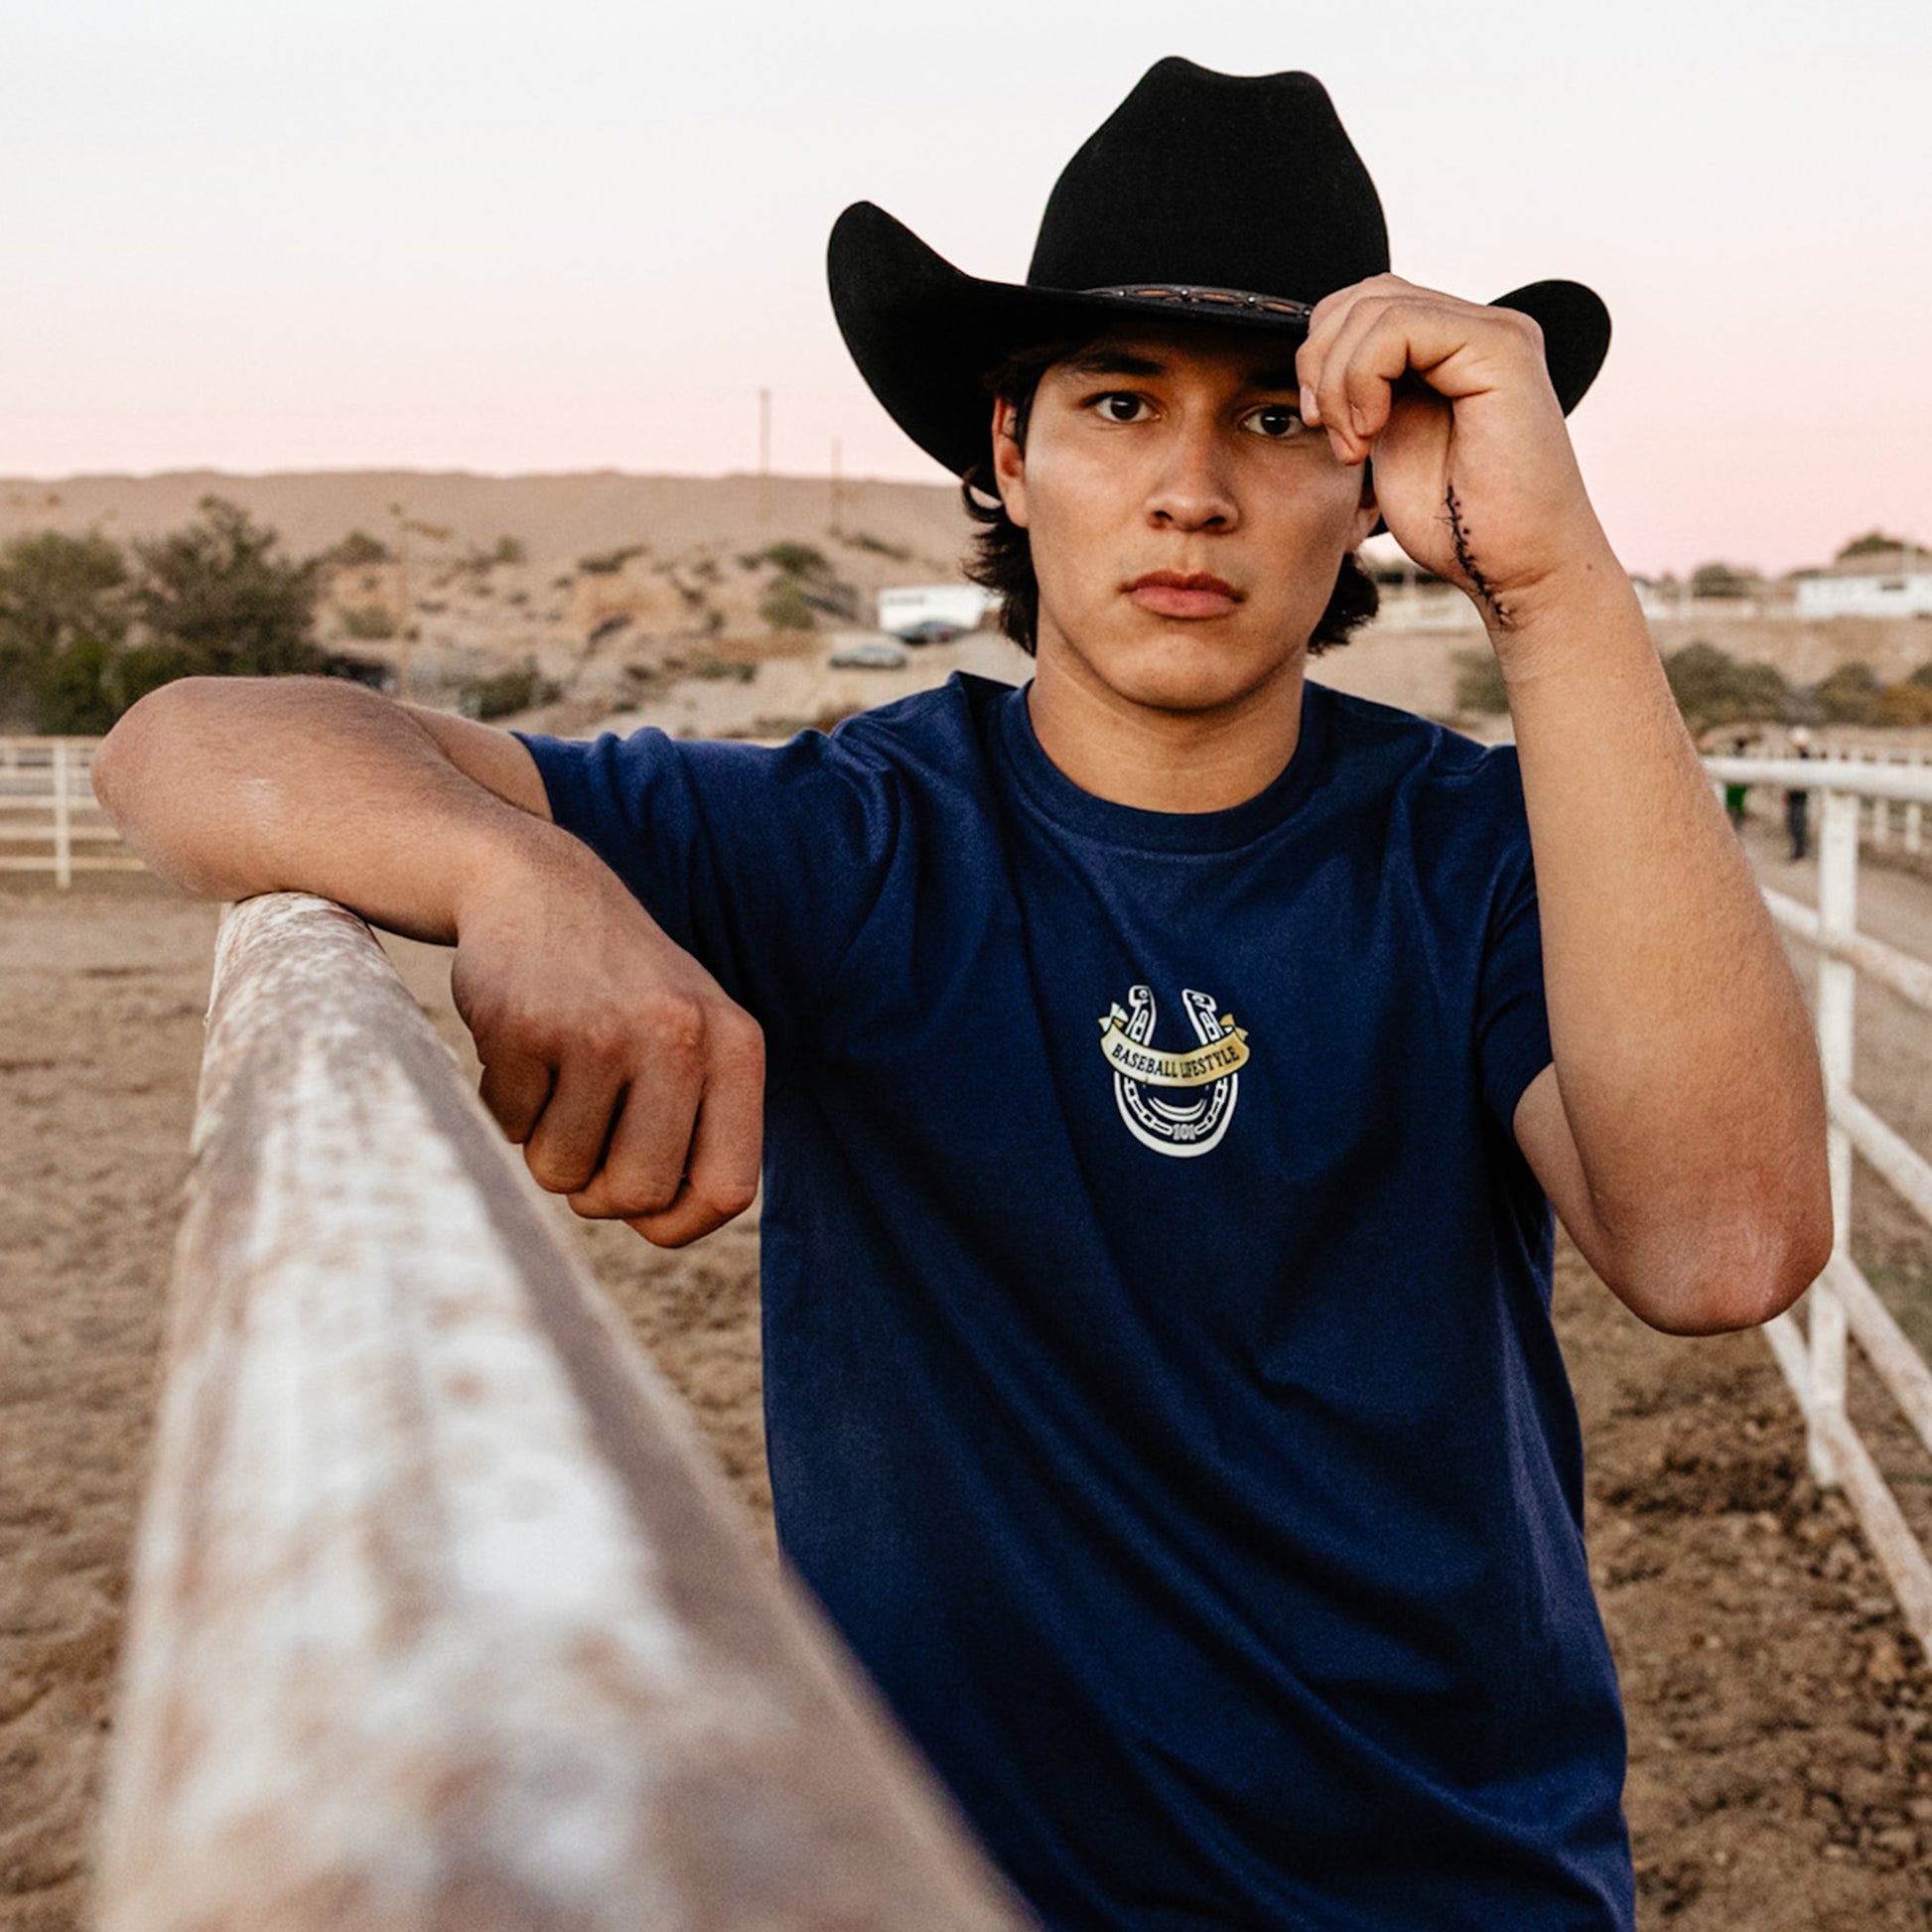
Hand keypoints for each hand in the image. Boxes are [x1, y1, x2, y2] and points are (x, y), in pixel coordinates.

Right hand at [449, 836, 763, 1247]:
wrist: (537, 887)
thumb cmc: (621, 989)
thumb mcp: (694, 1037)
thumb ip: (701, 1125)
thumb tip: (667, 1223)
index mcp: (735, 1047)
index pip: (730, 1189)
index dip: (681, 1225)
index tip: (648, 1217)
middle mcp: (678, 1035)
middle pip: (638, 1192)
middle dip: (601, 1193)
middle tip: (587, 1147)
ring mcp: (598, 1030)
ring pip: (564, 1172)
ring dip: (549, 1147)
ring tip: (557, 1083)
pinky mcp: (523, 1026)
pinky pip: (510, 1129)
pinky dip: (508, 1109)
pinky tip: (523, 1050)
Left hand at [1295, 275, 1612, 629]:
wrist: (1518, 567)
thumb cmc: (1456, 523)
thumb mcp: (1387, 441)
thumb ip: (1364, 390)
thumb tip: (1315, 356)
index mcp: (1450, 349)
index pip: (1363, 306)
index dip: (1321, 357)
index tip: (1319, 426)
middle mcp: (1477, 329)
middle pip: (1363, 295)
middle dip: (1320, 363)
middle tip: (1328, 433)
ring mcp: (1494, 332)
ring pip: (1375, 305)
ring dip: (1338, 380)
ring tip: (1354, 444)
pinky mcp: (1501, 347)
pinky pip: (1401, 326)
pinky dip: (1363, 379)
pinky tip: (1372, 433)